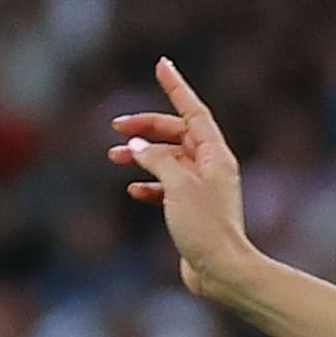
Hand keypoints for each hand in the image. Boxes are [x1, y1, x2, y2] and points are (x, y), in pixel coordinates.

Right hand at [108, 56, 260, 303]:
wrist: (221, 271)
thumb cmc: (205, 227)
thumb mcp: (177, 184)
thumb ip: (156, 158)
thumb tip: (139, 146)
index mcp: (215, 155)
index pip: (193, 111)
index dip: (176, 88)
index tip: (161, 65)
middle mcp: (211, 168)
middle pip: (176, 133)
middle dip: (146, 127)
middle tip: (116, 127)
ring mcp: (202, 189)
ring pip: (167, 160)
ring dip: (141, 155)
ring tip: (114, 157)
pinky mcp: (192, 210)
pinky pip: (167, 186)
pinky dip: (149, 184)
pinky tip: (133, 190)